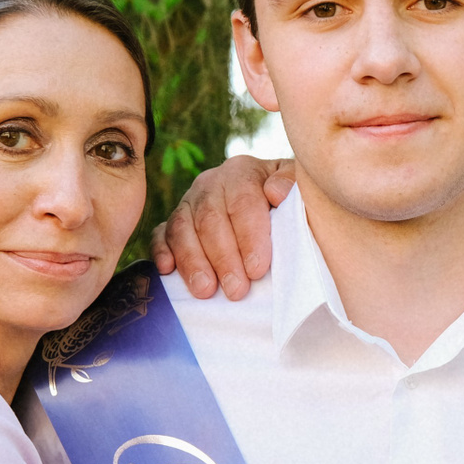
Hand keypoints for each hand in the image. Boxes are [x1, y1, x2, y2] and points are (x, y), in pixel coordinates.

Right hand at [151, 156, 294, 299]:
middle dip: (223, 258)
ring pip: (183, 228)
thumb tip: (275, 192)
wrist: (272, 207)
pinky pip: (161, 235)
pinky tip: (167, 271)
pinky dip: (161, 252)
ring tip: (206, 291)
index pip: (243, 202)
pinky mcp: (172, 223)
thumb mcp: (302, 188)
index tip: (258, 269)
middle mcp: (211, 183)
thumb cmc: (289, 204)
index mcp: (242, 172)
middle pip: (211, 219)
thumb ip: (294, 185)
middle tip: (236, 291)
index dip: (249, 237)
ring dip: (193, 261)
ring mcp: (189, 203)